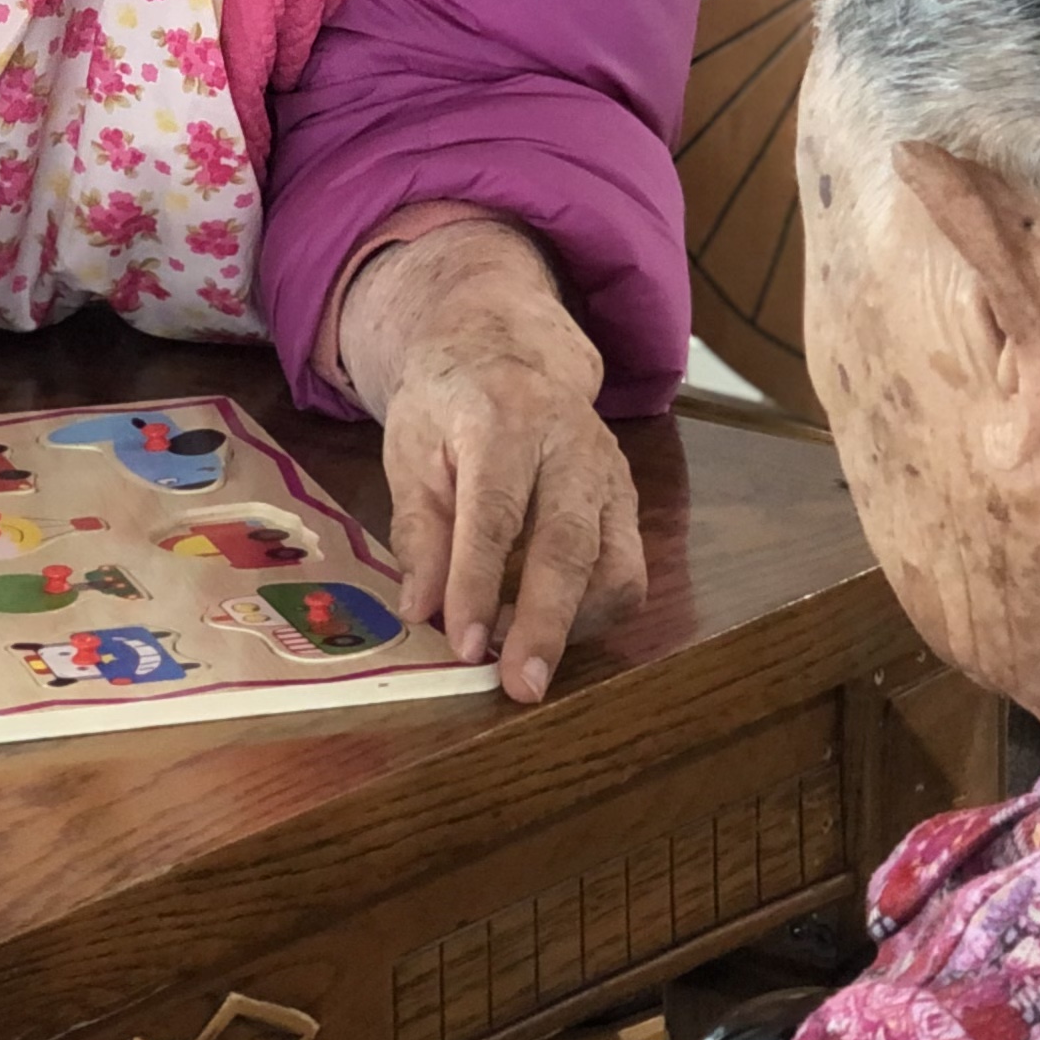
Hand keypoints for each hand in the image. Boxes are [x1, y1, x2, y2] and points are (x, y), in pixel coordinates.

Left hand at [336, 219, 646, 703]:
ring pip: (615, 566)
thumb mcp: (410, 453)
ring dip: (575, 628)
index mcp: (505, 422)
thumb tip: (421, 612)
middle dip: (545, 624)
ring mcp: (610, 476)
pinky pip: (628, 570)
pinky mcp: (629, 503)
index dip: (480, 585)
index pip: (496, 514)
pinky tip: (550, 632)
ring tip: (526, 665)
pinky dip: (594, 614)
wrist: (506, 352)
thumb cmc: (447, 408)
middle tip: (520, 686)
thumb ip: (419, 533)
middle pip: (569, 546)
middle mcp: (572, 447)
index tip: (465, 646)